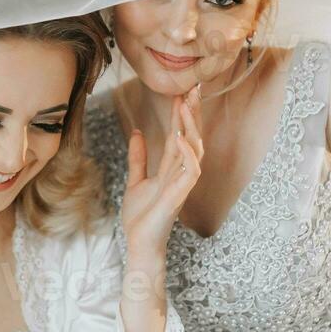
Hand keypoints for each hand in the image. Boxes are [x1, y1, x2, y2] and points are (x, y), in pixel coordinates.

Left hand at [121, 85, 203, 262]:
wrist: (140, 244)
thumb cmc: (141, 218)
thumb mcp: (135, 181)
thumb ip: (138, 158)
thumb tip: (138, 132)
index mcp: (171, 169)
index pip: (179, 135)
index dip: (181, 114)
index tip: (182, 91)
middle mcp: (181, 173)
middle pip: (192, 137)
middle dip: (193, 113)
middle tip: (193, 88)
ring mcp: (182, 184)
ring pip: (195, 150)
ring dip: (190, 128)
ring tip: (185, 105)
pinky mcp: (179, 196)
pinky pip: (191, 172)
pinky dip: (188, 155)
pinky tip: (181, 139)